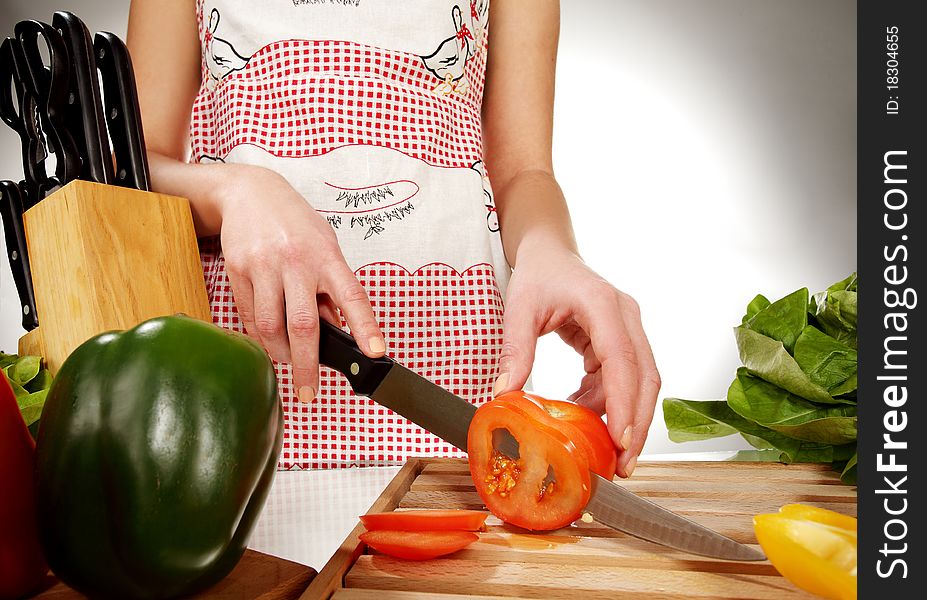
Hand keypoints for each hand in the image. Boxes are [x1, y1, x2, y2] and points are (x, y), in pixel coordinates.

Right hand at [217, 166, 384, 400]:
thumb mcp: (324, 246)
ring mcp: (264, 266)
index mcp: (326, 256)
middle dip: (307, 365)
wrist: (250, 192)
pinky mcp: (237, 270)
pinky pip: (248, 316)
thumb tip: (337, 331)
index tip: (375, 352)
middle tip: (309, 392)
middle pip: (303, 324)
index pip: (351, 296)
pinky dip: (259, 337)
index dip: (365, 326)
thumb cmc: (295, 223)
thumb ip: (330, 288)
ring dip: (280, 354)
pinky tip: (268, 342)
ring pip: (270, 326)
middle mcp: (296, 261)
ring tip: (288, 362)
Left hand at [493, 243, 659, 477]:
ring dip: (624, 417)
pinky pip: (621, 379)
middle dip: (637, 424)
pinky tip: (583, 414)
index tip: (621, 439)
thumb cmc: (538, 274)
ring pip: (640, 382)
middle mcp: (625, 316)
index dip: (624, 403)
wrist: (550, 252)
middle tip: (623, 465)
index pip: (622, 360)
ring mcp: (628, 328)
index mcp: (603, 305)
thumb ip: (515, 350)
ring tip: (602, 451)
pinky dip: (606, 402)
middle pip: (645, 377)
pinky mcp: (621, 340)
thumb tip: (504, 395)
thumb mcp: (519, 308)